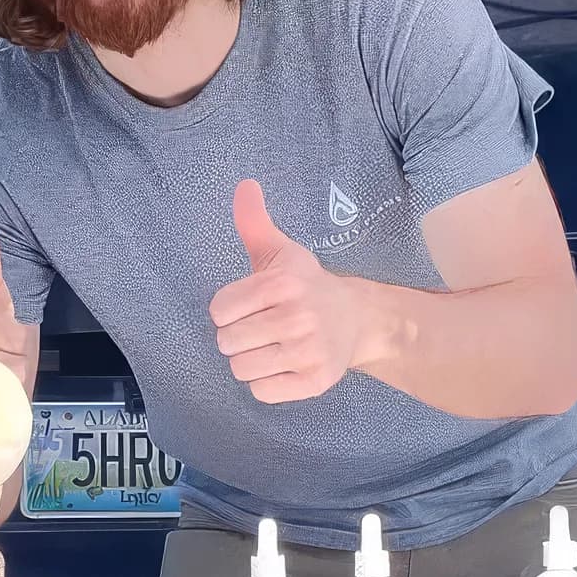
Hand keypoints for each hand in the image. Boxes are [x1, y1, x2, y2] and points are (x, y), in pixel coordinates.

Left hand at [208, 178, 376, 403]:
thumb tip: (244, 185)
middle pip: (227, 342)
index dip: (229, 311)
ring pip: (241, 369)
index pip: (219, 310)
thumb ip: (254, 222)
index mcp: (283, 283)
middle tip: (262, 328)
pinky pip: (262, 391)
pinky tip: (282, 366)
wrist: (357, 319)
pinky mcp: (315, 381)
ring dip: (250, 361)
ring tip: (271, 347)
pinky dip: (266, 383)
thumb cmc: (306, 286)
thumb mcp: (280, 252)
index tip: (250, 307)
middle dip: (238, 337)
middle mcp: (297, 317)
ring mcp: (308, 351)